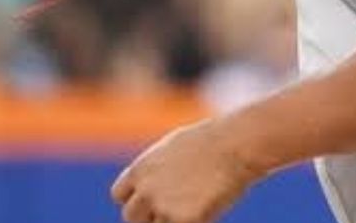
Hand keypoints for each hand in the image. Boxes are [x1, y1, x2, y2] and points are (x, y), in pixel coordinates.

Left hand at [111, 118, 262, 222]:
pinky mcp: (183, 220)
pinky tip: (207, 208)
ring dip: (171, 219)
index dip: (136, 199)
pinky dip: (192, 221)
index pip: (120, 196)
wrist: (235, 144)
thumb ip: (157, 166)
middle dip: (149, 215)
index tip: (153, 199)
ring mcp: (163, 206)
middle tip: (173, 208)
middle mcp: (146, 189)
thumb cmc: (212, 140)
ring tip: (195, 202)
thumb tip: (152, 182)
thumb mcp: (173, 146)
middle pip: (132, 216)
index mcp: (140, 169)